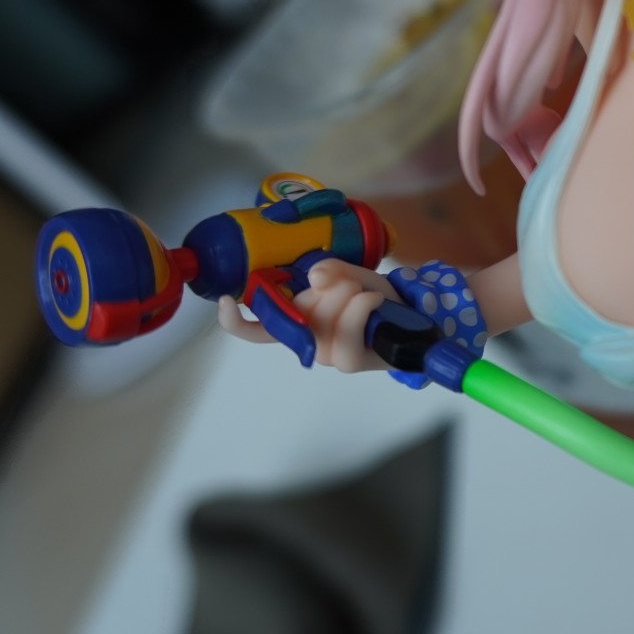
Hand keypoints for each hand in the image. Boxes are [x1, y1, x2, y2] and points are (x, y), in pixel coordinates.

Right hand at [216, 259, 400, 372]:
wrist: (409, 319)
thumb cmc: (370, 297)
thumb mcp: (348, 274)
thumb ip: (330, 270)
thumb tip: (316, 277)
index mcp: (297, 320)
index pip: (256, 328)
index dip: (234, 321)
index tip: (223, 301)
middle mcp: (306, 340)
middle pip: (302, 306)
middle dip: (331, 285)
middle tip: (352, 286)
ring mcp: (326, 354)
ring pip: (327, 314)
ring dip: (351, 293)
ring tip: (365, 294)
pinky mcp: (348, 362)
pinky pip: (348, 328)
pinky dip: (362, 305)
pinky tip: (374, 301)